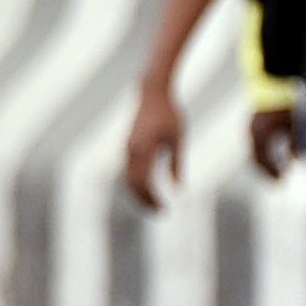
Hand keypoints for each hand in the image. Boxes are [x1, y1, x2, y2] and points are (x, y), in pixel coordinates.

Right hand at [122, 87, 185, 211]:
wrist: (152, 92)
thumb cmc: (169, 113)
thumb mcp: (178, 138)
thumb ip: (176, 163)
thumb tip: (178, 187)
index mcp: (143, 149)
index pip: (144, 183)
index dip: (153, 199)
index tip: (165, 209)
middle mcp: (131, 151)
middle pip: (132, 185)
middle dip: (144, 201)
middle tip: (159, 213)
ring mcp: (127, 148)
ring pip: (128, 179)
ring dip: (139, 194)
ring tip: (153, 204)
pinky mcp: (128, 146)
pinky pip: (128, 170)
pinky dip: (137, 183)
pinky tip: (148, 189)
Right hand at [246, 104, 297, 178]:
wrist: (275, 80)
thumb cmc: (286, 101)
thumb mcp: (294, 123)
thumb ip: (296, 142)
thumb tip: (298, 160)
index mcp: (260, 136)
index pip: (262, 161)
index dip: (272, 173)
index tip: (282, 181)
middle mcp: (252, 132)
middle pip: (257, 158)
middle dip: (268, 170)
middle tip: (280, 180)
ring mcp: (251, 126)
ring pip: (257, 150)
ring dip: (267, 160)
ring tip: (280, 167)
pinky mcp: (255, 120)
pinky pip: (258, 142)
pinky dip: (266, 150)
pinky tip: (277, 152)